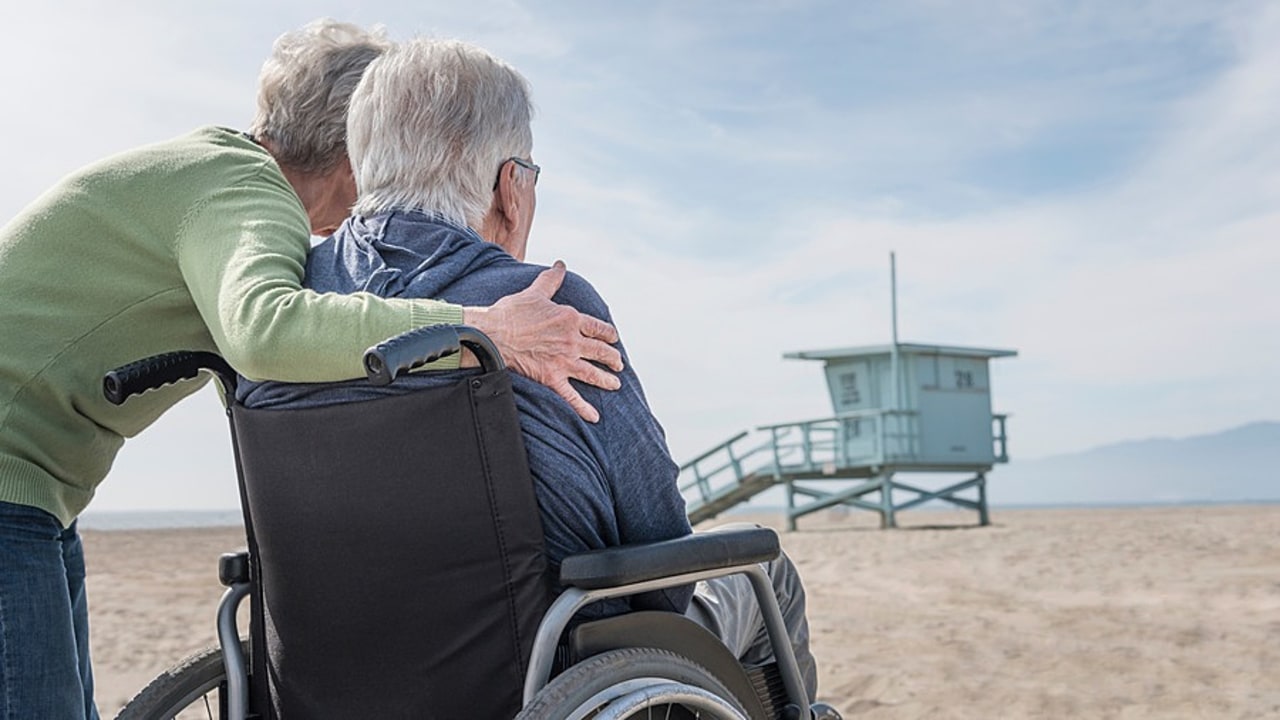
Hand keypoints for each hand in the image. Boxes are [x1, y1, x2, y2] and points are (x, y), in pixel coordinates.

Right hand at [464, 261, 622, 422]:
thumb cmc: (512, 312)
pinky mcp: (552, 378)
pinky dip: (584, 408)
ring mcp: (564, 362)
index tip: (614, 338)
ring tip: (615, 385)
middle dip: (612, 359)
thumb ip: (551, 280)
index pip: (598, 328)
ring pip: (592, 374)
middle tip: (619, 364)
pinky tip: (594, 417)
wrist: (493, 333)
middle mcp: (572, 341)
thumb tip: (561, 264)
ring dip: (606, 380)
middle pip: (600, 352)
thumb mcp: (535, 292)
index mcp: (571, 319)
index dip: (608, 334)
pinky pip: (572, 397)